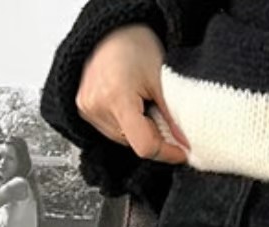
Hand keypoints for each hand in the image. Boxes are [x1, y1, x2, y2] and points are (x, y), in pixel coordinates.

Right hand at [75, 23, 189, 163]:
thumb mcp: (162, 79)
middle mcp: (96, 105)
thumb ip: (174, 116)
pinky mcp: (83, 110)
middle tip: (161, 114)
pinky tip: (130, 104)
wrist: (111, 31)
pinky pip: (112, 131)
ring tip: (143, 104)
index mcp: (116, 96)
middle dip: (154, 136)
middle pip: (134, 144)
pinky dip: (127, 125)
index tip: (182, 150)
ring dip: (140, 131)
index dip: (166, 152)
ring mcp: (87, 109)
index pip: (144, 145)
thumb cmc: (135, 46)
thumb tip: (185, 145)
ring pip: (124, 140)